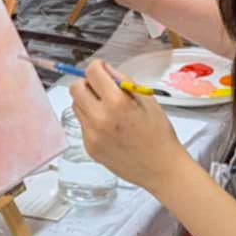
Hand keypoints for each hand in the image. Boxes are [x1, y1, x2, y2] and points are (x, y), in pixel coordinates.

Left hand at [69, 59, 184, 189]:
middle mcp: (99, 118)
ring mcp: (91, 135)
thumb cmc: (159, 134)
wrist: (161, 168)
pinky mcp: (89, 147)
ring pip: (76, 106)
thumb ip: (124, 81)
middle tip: (101, 89)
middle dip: (87, 83)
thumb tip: (106, 70)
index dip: (97, 67)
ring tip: (106, 109)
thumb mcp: (147, 100)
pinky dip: (91, 120)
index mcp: (117, 103)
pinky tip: (109, 127)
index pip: (92, 73)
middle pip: (75, 88)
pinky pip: (82, 124)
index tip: (102, 70)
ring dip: (87, 101)